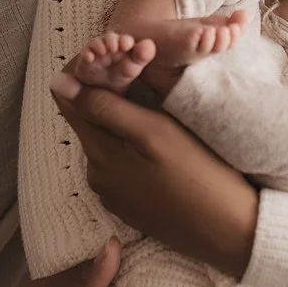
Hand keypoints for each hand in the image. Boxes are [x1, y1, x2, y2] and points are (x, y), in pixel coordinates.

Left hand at [50, 77, 260, 278]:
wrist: (230, 231)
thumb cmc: (199, 174)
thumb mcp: (153, 131)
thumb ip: (104, 108)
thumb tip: (57, 83)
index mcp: (99, 154)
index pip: (72, 103)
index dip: (87, 73)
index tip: (114, 55)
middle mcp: (98, 176)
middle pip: (90, 122)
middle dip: (106, 94)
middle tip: (138, 69)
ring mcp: (115, 194)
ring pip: (108, 142)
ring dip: (121, 120)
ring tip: (153, 99)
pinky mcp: (134, 205)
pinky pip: (123, 164)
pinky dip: (134, 145)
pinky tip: (160, 140)